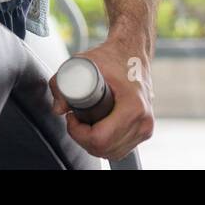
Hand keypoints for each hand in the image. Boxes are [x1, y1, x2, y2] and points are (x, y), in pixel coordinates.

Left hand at [48, 36, 153, 161]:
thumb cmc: (112, 56)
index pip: (100, 138)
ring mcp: (146, 127)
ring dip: (94, 143)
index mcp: (133, 106)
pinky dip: (106, 144)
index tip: (71, 117)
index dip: (78, 133)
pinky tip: (97, 128)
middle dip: (83, 139)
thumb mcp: (83, 63)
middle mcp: (143, 121)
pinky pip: (121, 149)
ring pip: (113, 153)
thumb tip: (58, 109)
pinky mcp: (145, 130)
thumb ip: (61, 83)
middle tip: (75, 119)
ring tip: (85, 122)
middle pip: (105, 149)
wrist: (133, 51)